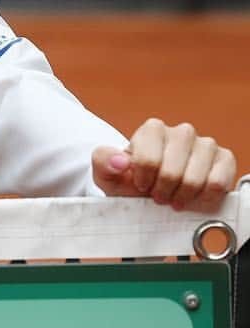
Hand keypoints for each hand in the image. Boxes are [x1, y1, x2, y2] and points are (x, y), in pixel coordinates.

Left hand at [92, 118, 236, 211]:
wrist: (153, 191)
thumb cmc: (130, 180)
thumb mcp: (107, 174)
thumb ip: (104, 162)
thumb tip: (119, 161)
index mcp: (152, 129)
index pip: (148, 160)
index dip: (143, 181)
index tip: (140, 186)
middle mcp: (181, 132)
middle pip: (172, 172)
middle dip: (162, 191)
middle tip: (157, 196)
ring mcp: (204, 144)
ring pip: (195, 178)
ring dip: (182, 196)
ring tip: (173, 198)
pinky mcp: (224, 159)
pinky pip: (217, 183)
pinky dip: (204, 197)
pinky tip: (193, 197)